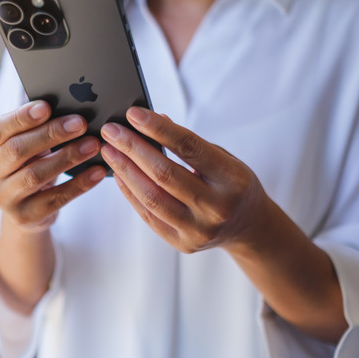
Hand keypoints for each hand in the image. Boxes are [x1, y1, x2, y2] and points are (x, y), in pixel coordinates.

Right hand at [0, 100, 105, 232]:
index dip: (21, 118)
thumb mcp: (26, 142)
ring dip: (67, 158)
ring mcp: (4, 198)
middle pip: (17, 150)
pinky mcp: (25, 217)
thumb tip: (66, 100)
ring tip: (92, 144)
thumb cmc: (30, 163)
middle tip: (80, 123)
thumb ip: (36, 124)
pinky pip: (55, 199)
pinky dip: (79, 184)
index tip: (47, 107)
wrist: (26, 206)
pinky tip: (97, 172)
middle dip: (50, 134)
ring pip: (35, 175)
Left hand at [100, 107, 268, 252]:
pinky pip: (149, 216)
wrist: (249, 227)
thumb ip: (190, 143)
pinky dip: (130, 192)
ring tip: (109, 151)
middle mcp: (217, 207)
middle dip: (132, 148)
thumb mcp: (223, 157)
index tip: (133, 114)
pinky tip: (118, 174)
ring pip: (152, 197)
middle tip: (111, 131)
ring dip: (125, 170)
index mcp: (232, 179)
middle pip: (165, 174)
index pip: (189, 147)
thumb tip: (153, 120)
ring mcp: (199, 229)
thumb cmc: (232, 184)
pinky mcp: (183, 243)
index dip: (158, 129)